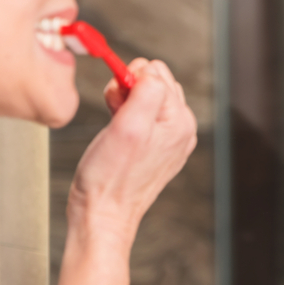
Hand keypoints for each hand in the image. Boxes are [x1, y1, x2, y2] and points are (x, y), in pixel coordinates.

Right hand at [68, 58, 197, 247]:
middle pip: (154, 81)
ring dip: (125, 102)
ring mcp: (170, 138)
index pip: (156, 71)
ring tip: (115, 126)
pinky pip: (142, 115)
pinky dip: (125, 116)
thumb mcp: (127, 126)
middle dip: (128, 90)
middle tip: (115, 116)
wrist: (103, 214)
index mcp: (180, 120)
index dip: (129, 81)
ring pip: (147, 96)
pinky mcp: (155, 146)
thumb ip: (145, 91)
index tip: (117, 103)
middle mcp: (180, 128)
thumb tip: (149, 70)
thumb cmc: (110, 178)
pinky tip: (117, 134)